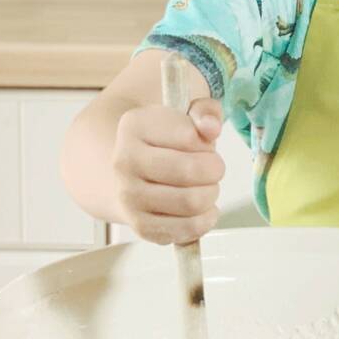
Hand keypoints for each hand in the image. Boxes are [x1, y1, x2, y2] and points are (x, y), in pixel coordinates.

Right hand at [113, 96, 224, 244]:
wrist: (134, 166)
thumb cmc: (168, 136)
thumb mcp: (187, 108)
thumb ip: (205, 110)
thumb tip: (211, 128)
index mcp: (135, 125)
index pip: (189, 136)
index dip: (207, 141)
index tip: (204, 142)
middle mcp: (124, 161)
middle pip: (190, 171)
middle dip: (214, 169)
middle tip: (212, 167)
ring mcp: (128, 197)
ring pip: (191, 202)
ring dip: (211, 194)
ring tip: (205, 186)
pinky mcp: (140, 226)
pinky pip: (185, 230)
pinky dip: (204, 220)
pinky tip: (202, 208)